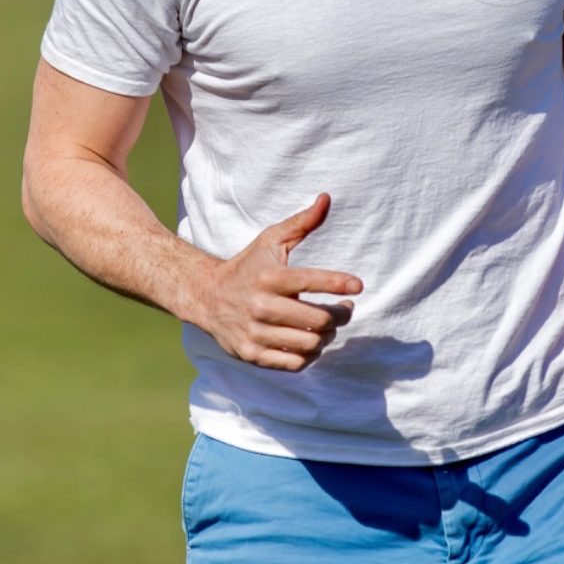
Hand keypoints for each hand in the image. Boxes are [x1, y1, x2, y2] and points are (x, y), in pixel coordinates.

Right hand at [194, 193, 361, 371]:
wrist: (206, 297)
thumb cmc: (247, 265)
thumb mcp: (270, 240)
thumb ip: (302, 222)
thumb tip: (327, 198)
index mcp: (269, 277)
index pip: (310, 281)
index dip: (338, 283)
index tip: (357, 285)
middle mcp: (261, 306)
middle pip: (318, 320)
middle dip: (340, 315)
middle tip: (345, 309)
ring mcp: (255, 333)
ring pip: (310, 344)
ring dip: (327, 336)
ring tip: (328, 326)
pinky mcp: (252, 354)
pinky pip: (295, 364)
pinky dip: (310, 355)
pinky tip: (311, 342)